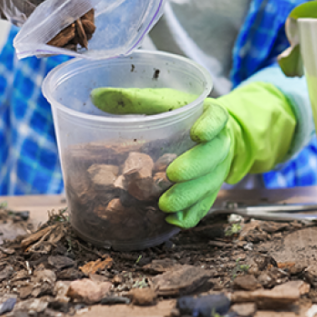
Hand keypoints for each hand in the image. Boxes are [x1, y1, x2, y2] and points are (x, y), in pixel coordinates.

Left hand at [90, 82, 296, 227]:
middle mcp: (219, 144)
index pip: (218, 118)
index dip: (210, 126)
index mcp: (211, 115)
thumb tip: (97, 96)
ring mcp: (217, 169)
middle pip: (214, 156)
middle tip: (172, 175)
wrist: (210, 134)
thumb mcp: (163, 101)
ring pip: (210, 185)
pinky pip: (205, 206)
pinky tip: (172, 221)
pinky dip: (191, 215)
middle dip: (194, 167)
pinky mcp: (210, 191)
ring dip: (189, 196)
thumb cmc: (182, 114)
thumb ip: (135, 99)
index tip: (197, 133)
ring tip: (165, 204)